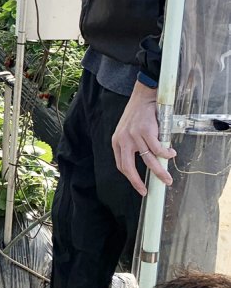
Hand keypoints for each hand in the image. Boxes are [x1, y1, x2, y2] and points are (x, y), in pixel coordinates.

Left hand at [112, 81, 175, 195]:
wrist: (143, 96)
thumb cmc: (138, 114)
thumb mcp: (127, 131)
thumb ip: (131, 146)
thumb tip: (145, 164)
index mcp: (117, 141)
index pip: (121, 165)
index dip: (130, 178)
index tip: (139, 187)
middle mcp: (123, 140)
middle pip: (129, 168)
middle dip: (138, 183)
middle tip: (147, 191)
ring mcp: (134, 136)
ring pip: (149, 161)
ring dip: (160, 171)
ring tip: (167, 178)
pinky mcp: (146, 131)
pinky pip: (158, 149)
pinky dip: (167, 154)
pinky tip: (171, 153)